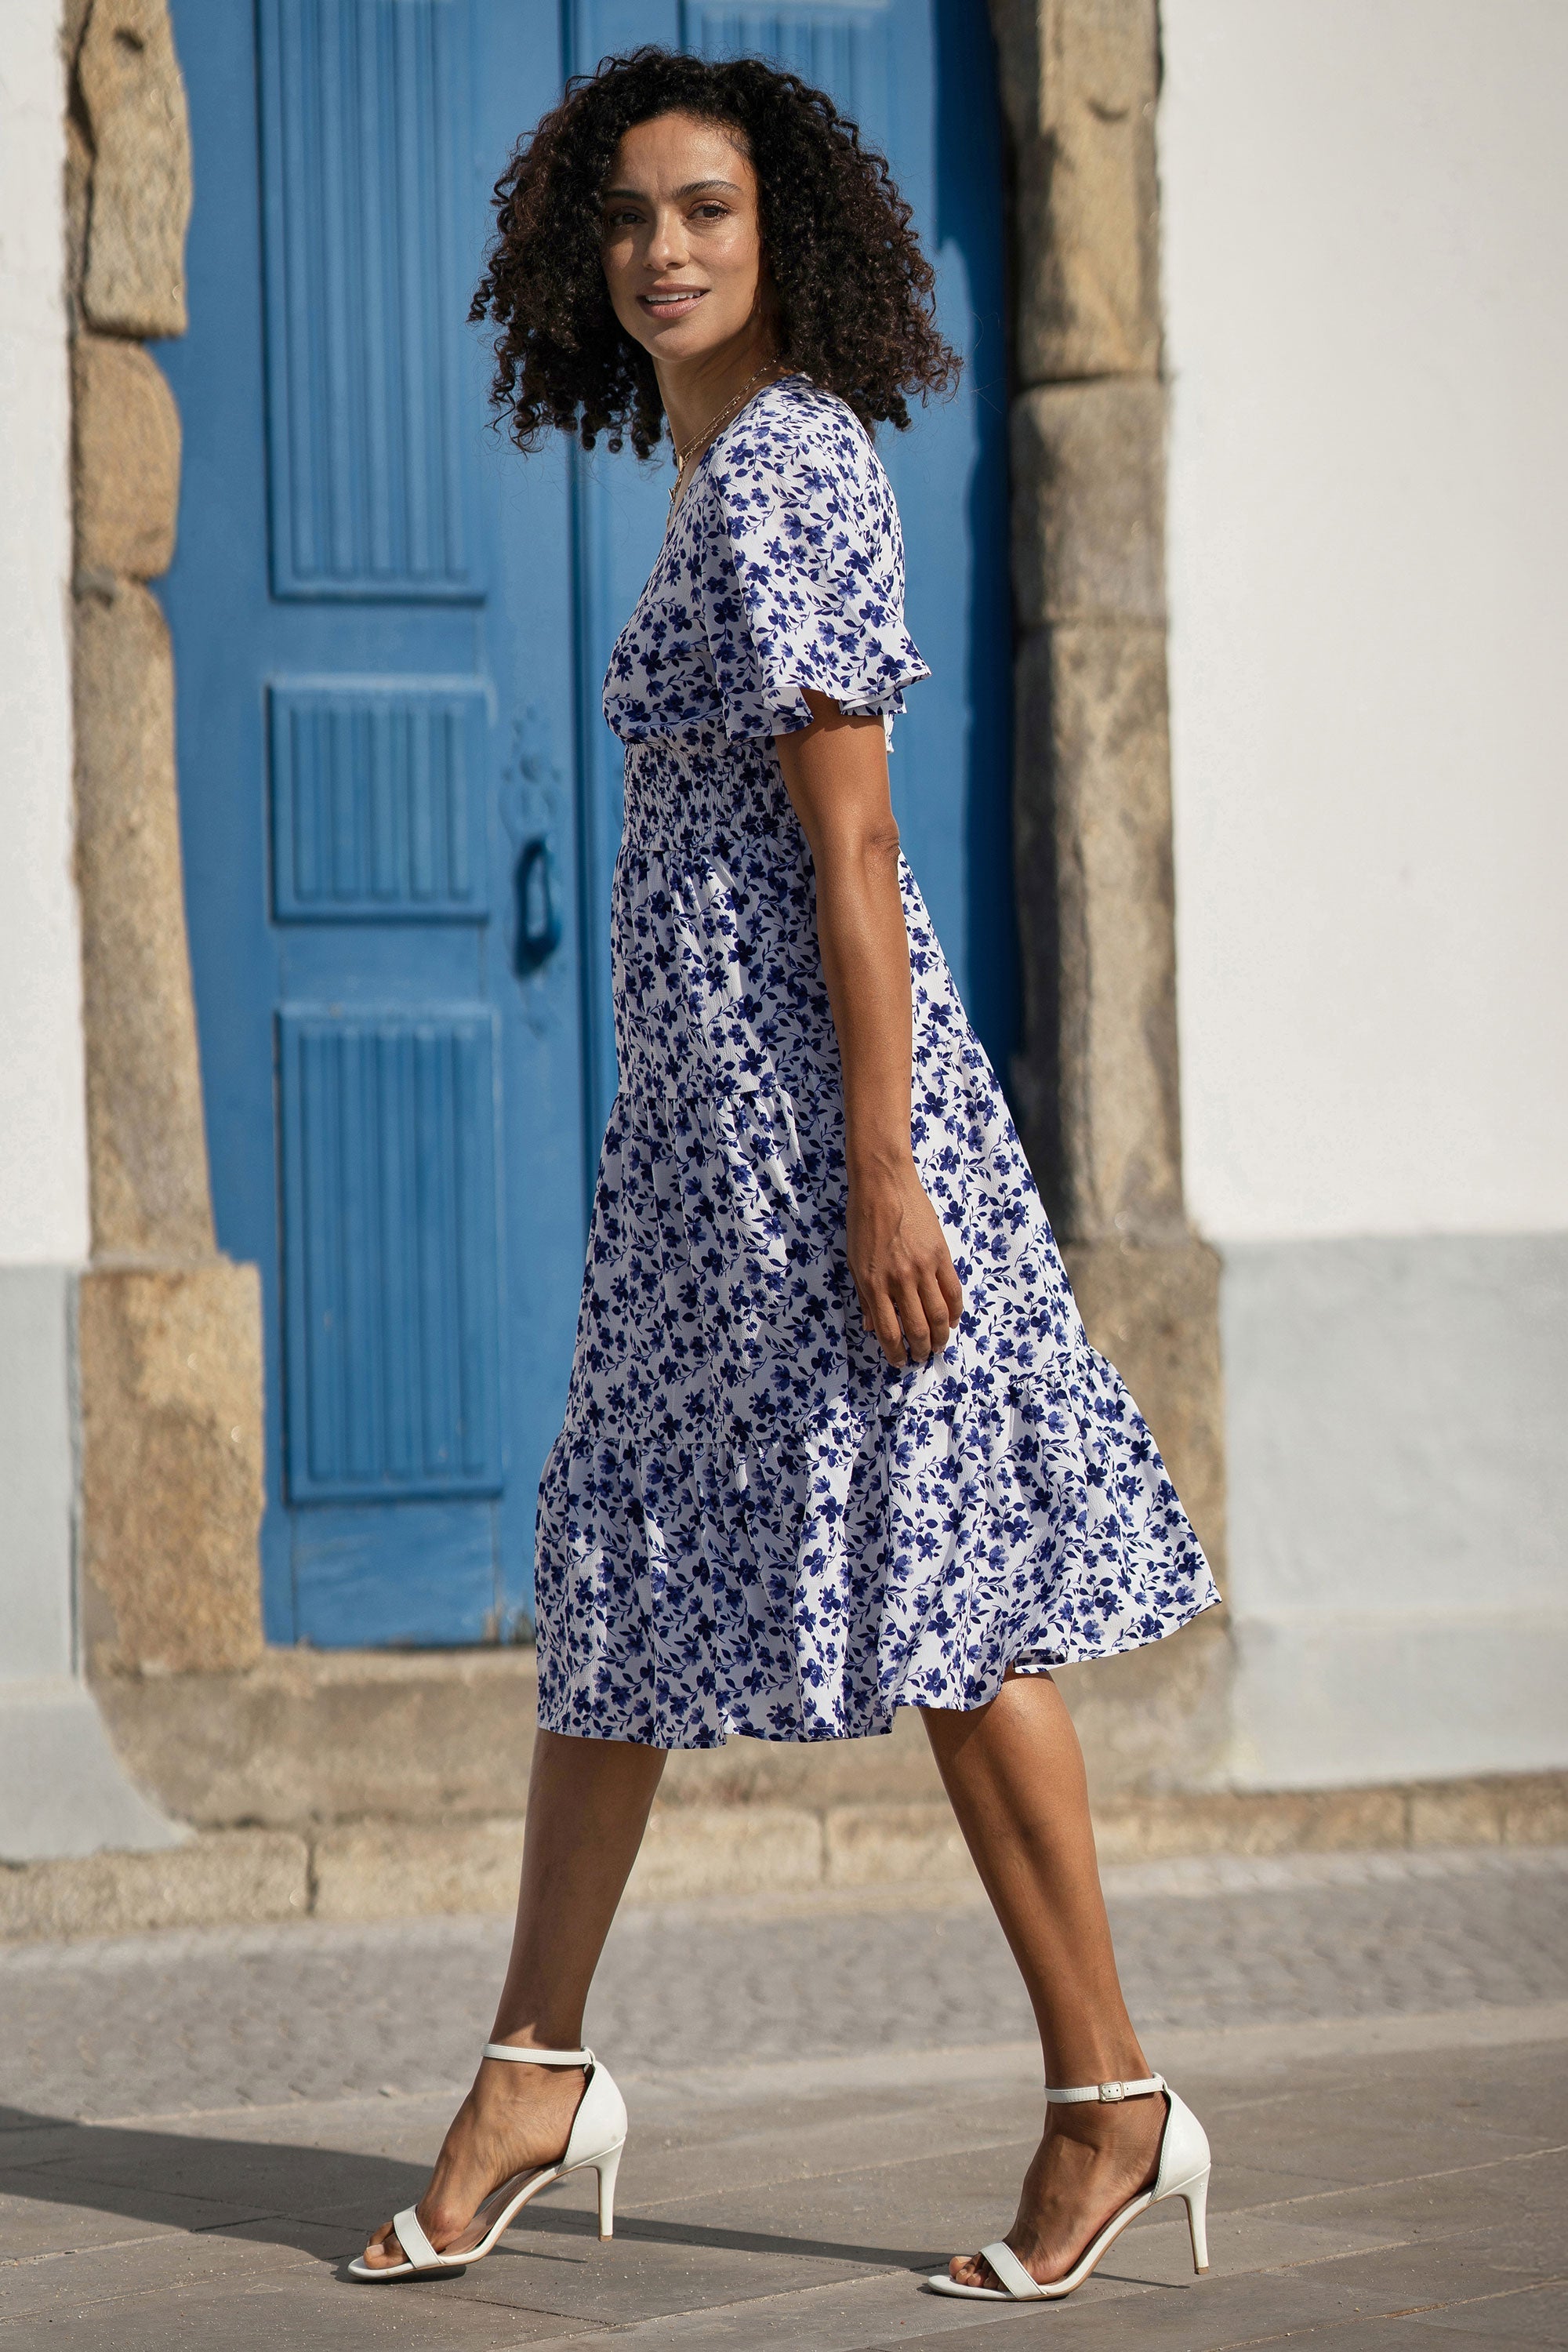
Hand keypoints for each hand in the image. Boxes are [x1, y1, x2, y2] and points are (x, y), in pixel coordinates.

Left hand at [847, 1156, 963, 1367]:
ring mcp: (922, 1268)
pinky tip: (951, 1321)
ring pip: (939, 1316)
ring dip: (940, 1337)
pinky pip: (953, 1291)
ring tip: (938, 1346)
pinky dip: (955, 1311)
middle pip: (917, 1328)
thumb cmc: (863, 1221)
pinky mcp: (941, 1255)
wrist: (883, 1184)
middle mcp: (899, 1280)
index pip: (888, 1330)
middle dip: (921, 1350)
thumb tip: (871, 1327)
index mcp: (873, 1284)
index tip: (900, 1361)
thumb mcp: (854, 1261)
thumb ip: (865, 1296)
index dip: (896, 1352)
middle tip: (922, 1357)